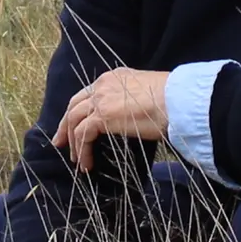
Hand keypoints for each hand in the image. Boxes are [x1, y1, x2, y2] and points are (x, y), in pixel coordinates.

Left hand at [53, 67, 171, 175]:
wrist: (178, 100)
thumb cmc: (173, 101)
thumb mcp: (147, 95)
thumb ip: (133, 103)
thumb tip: (131, 120)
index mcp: (114, 78)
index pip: (89, 93)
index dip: (80, 111)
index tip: (76, 126)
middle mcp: (103, 85)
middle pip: (74, 105)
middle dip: (65, 125)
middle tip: (62, 142)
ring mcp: (101, 99)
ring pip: (74, 120)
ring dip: (73, 141)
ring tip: (78, 160)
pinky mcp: (102, 116)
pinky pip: (83, 135)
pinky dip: (82, 150)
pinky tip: (88, 164)